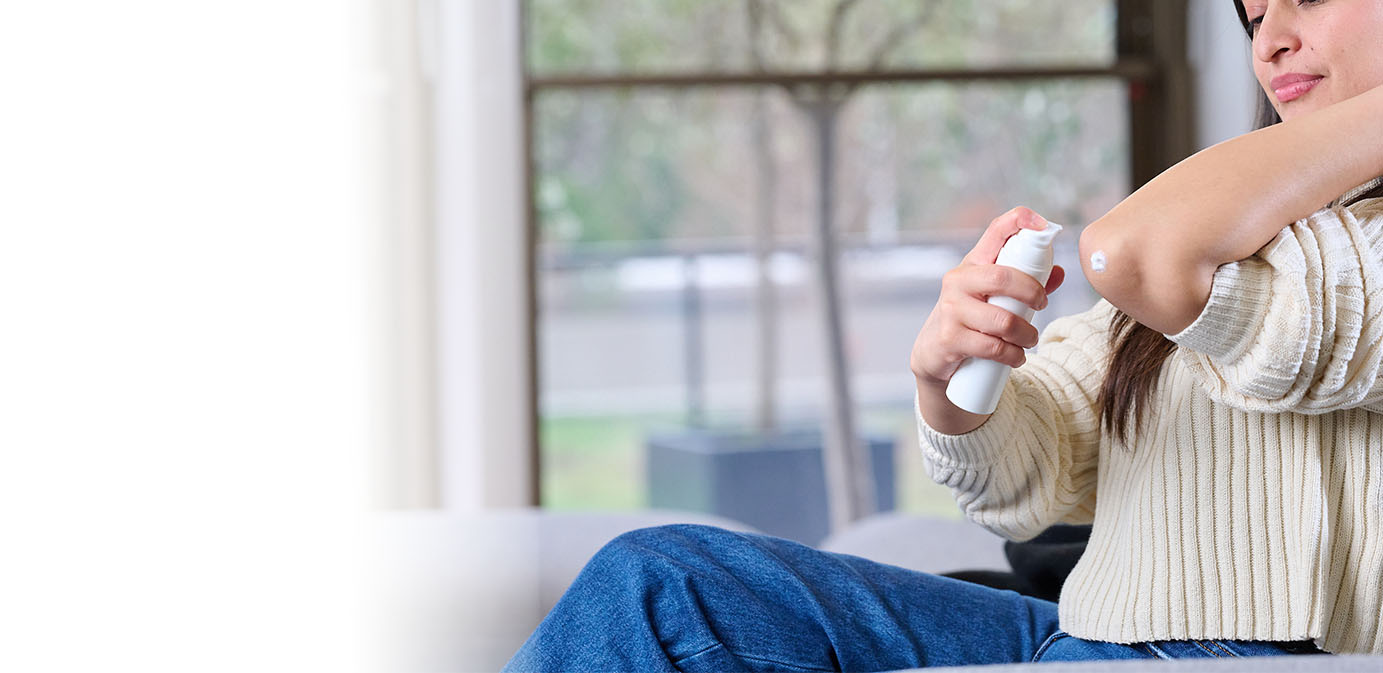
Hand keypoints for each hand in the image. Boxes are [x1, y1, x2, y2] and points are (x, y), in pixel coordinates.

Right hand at [910, 207, 1066, 387]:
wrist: (933, 352)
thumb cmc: (970, 317)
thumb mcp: (994, 295)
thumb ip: (1026, 284)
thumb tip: (1059, 273)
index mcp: (973, 264)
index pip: (995, 231)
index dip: (1019, 220)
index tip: (1043, 225)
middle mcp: (958, 281)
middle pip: (1004, 278)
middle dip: (1032, 293)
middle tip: (1042, 305)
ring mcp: (951, 310)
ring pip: (1003, 320)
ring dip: (1026, 335)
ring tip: (1029, 340)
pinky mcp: (950, 338)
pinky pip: (993, 347)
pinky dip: (1013, 355)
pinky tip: (1016, 356)